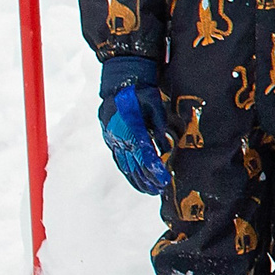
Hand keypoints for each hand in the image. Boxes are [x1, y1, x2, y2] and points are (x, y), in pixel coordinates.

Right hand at [97, 56, 171, 196]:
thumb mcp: (154, 106)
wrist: (118, 84)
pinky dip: (128, 172)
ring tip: (150, 190)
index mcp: (130, 126)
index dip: (153, 168)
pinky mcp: (110, 140)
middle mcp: (118, 136)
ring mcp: (112, 139)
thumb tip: (165, 147)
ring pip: (124, 164)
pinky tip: (136, 180)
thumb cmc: (141, 92)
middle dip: (147, 179)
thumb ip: (158, 127)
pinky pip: (119, 160)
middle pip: (133, 163)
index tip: (163, 180)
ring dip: (137, 179)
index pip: (143, 153)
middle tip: (160, 190)